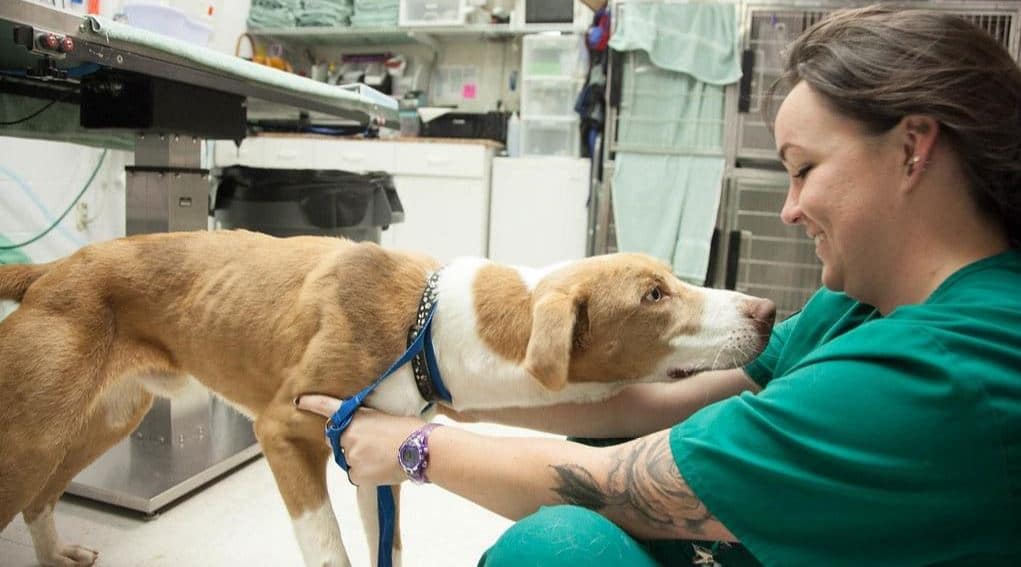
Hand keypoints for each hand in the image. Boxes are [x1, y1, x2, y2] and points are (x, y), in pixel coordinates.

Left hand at [296, 395, 426, 486]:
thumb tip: (368, 437)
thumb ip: (370, 425)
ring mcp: (351, 455)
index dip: (312, 403)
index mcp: (358, 416)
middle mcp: (349, 434)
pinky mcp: (357, 473)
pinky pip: (356, 476)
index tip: (298, 401)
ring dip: (361, 461)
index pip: (329, 407)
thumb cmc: (412, 430)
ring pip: (349, 461)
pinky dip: (367, 475)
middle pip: (338, 442)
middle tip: (372, 447)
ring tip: (385, 457)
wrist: (422, 448)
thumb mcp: (388, 418)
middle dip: (348, 445)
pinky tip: (383, 469)